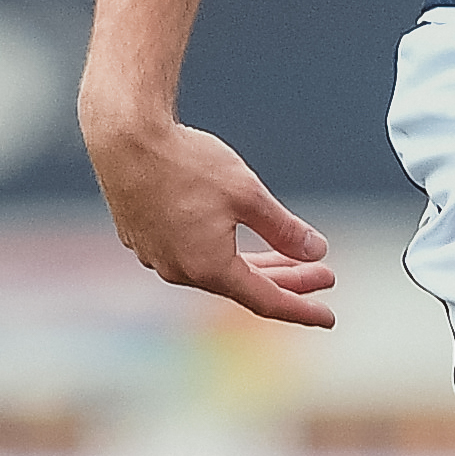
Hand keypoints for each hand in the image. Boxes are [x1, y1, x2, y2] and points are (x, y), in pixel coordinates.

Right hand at [82, 99, 339, 328]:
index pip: (266, 300)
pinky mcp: (142, 237)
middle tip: (324, 274)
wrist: (124, 137)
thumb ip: (283, 229)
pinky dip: (221, 251)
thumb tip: (317, 252)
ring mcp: (156, 256)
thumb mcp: (248, 195)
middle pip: (244, 286)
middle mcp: (179, 270)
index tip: (330, 318)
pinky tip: (233, 237)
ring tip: (288, 257)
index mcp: (208, 267)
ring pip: (216, 270)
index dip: (302, 308)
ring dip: (255, 265)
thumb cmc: (188, 162)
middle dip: (288, 281)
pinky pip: (191, 254)